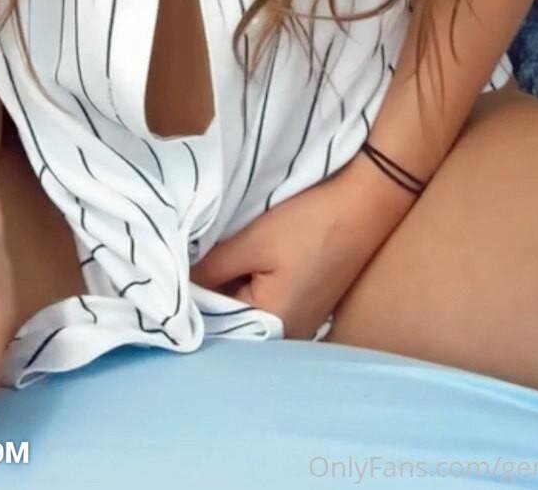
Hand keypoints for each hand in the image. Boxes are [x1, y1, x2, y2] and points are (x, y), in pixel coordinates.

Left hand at [189, 152, 403, 340]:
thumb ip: (210, 268)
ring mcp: (301, 319)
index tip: (171, 265)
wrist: (366, 202)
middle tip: (188, 253)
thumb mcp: (252, 242)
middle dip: (210, 287)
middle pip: (232, 315)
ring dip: (231, 281)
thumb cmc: (310, 223)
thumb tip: (177, 282)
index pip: (213, 320)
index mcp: (273, 326)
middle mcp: (288, 334)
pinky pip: (267, 297)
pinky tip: (243, 254)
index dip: (189, 292)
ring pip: (248, 304)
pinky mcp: (307, 301)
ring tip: (214, 250)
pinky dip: (252, 278)